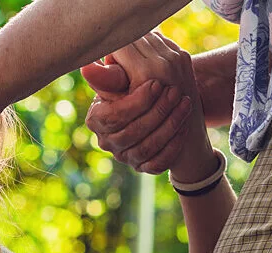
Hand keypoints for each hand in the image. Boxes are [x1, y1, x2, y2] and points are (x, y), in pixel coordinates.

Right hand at [82, 33, 216, 182]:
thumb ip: (109, 74)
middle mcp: (107, 141)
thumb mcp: (120, 78)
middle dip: (158, 111)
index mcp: (96, 119)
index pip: (114, 116)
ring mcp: (125, 157)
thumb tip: (87, 67)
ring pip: (147, 148)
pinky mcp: (143, 166)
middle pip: (132, 133)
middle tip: (176, 91)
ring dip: (169, 125)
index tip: (157, 83)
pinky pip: (158, 163)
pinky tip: (184, 126)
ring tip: (185, 103)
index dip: (137, 102)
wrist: (149, 107)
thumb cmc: (132, 86)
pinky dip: (173, 146)